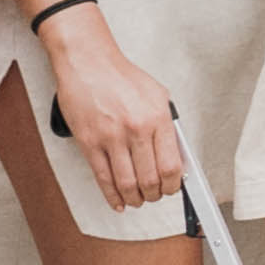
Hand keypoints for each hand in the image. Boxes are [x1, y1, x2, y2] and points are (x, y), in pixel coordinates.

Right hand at [40, 5, 181, 213]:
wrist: (88, 62)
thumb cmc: (121, 77)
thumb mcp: (158, 95)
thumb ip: (168, 125)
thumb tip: (176, 156)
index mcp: (157, 118)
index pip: (171, 166)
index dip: (174, 185)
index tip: (173, 189)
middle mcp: (136, 129)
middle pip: (150, 179)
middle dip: (155, 195)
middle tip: (154, 196)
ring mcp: (110, 138)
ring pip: (127, 184)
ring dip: (135, 198)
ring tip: (138, 200)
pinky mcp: (89, 142)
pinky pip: (102, 178)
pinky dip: (112, 196)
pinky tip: (118, 202)